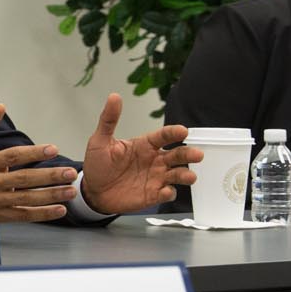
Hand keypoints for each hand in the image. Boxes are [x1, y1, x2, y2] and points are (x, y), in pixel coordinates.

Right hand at [0, 104, 76, 221]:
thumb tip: (0, 106)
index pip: (13, 156)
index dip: (33, 153)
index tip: (53, 149)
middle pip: (25, 179)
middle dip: (50, 176)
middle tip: (71, 173)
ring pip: (28, 198)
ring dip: (51, 195)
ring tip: (71, 191)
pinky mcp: (1, 215)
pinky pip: (24, 215)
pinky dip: (43, 213)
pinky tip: (60, 209)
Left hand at [78, 93, 201, 212]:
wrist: (92, 191)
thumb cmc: (98, 164)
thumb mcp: (100, 141)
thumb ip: (109, 120)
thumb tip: (114, 96)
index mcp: (144, 145)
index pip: (163, 136)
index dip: (173, 133)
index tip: (183, 131)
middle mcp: (154, 160)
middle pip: (177, 155)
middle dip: (188, 154)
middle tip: (198, 155)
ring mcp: (155, 178)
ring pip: (177, 175)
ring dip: (185, 175)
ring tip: (190, 177)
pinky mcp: (152, 195)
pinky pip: (165, 193)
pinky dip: (168, 192)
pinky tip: (166, 191)